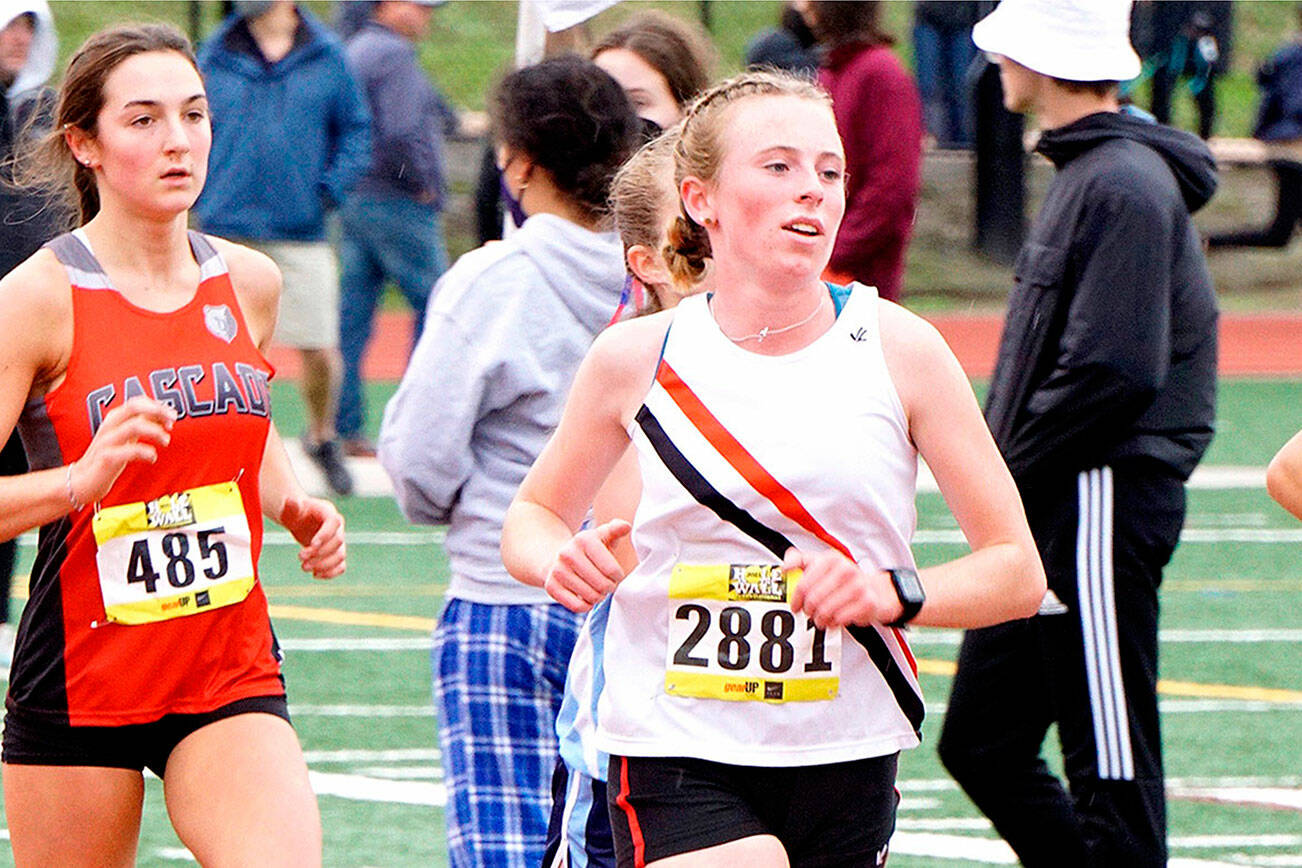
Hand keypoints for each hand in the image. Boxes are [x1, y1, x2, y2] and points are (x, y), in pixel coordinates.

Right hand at [71, 397, 175, 505]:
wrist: (81, 480)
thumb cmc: (107, 456)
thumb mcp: (125, 436)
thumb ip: (141, 424)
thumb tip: (163, 415)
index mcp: (115, 419)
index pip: (137, 401)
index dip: (157, 405)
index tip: (172, 416)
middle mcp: (110, 426)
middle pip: (134, 407)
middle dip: (158, 411)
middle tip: (172, 422)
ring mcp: (107, 441)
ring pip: (134, 426)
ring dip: (155, 431)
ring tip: (166, 441)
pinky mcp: (106, 458)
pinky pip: (129, 451)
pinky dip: (146, 452)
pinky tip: (152, 458)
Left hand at [279, 495, 345, 578]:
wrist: (299, 519)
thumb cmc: (295, 512)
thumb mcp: (291, 508)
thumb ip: (291, 507)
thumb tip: (292, 502)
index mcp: (328, 513)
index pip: (334, 523)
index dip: (326, 535)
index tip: (311, 544)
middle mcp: (337, 527)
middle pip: (338, 541)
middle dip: (320, 552)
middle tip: (300, 557)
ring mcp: (338, 541)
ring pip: (340, 556)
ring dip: (324, 565)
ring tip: (304, 567)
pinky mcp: (336, 554)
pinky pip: (341, 566)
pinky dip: (331, 573)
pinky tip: (315, 575)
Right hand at [544, 519, 630, 612]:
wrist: (558, 557)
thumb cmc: (590, 550)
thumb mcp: (602, 536)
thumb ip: (616, 530)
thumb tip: (626, 526)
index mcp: (584, 539)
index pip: (611, 569)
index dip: (618, 576)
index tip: (616, 575)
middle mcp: (568, 553)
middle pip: (602, 585)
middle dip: (609, 587)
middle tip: (608, 584)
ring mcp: (557, 571)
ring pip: (590, 597)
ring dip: (599, 597)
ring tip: (598, 590)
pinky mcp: (551, 586)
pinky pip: (577, 606)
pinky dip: (586, 605)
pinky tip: (586, 597)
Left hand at [785, 547, 902, 628]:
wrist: (874, 589)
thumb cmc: (843, 578)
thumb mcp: (821, 563)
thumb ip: (799, 560)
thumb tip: (784, 567)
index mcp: (831, 559)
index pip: (804, 584)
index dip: (796, 599)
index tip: (795, 606)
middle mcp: (846, 569)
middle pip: (813, 600)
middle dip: (808, 610)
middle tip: (810, 613)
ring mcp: (858, 586)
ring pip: (826, 611)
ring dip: (820, 619)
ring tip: (822, 617)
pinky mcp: (867, 602)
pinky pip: (840, 619)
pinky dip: (834, 623)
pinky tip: (835, 619)